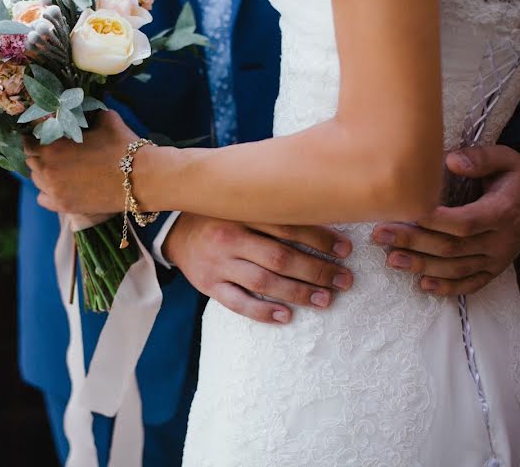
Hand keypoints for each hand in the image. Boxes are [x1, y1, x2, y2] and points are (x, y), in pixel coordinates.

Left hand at [26, 110, 138, 213]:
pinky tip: (61, 185)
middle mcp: (48, 169)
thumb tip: (80, 107)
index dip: (36, 136)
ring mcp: (54, 190)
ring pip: (36, 179)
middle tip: (55, 151)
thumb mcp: (105, 118)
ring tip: (61, 167)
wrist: (141, 178)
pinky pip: (42, 198)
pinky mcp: (64, 206)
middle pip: (31, 160)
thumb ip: (87, 113)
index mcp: (52, 146)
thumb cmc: (123, 145)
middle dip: (40, 153)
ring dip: (43, 171)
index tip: (45, 135)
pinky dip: (47, 192)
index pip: (28, 141)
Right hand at [165, 213, 353, 323]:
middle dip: (317, 270)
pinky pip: (237, 303)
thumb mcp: (242, 203)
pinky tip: (286, 316)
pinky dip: (262, 311)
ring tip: (325, 299)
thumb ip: (273, 207)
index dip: (320, 239)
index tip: (346, 249)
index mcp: (240, 213)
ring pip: (263, 282)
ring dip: (297, 292)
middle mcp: (229, 238)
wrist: (174, 229)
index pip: (287, 226)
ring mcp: (217, 264)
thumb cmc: (220, 215)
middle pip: (279, 257)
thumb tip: (321, 210)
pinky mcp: (208, 285)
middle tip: (344, 280)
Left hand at [372, 145, 519, 295]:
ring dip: (423, 266)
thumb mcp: (506, 157)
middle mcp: (501, 240)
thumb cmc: (517, 175)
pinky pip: (472, 284)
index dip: (432, 221)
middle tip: (381, 235)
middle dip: (414, 243)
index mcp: (502, 212)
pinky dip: (448, 288)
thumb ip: (480, 158)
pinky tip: (423, 285)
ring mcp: (498, 258)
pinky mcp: (495, 268)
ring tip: (392, 259)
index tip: (403, 212)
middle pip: (453, 247)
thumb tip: (451, 161)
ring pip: (458, 269)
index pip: (463, 222)